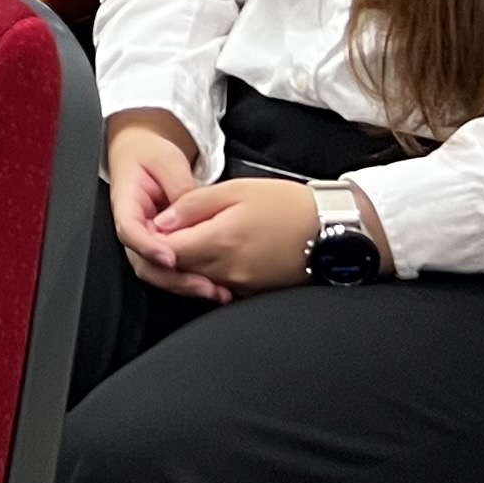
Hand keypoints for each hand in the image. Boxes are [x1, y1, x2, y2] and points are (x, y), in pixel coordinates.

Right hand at [105, 114, 224, 301]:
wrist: (143, 153)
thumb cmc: (150, 155)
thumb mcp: (167, 161)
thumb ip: (180, 189)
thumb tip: (194, 216)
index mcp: (126, 204)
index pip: (129, 231)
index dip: (148, 248)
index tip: (170, 258)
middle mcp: (133, 229)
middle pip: (143, 263)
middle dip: (174, 279)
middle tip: (205, 286)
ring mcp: (146, 241)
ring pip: (158, 272)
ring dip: (185, 285)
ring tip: (217, 292)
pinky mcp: (162, 247)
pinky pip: (172, 269)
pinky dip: (191, 280)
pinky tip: (215, 285)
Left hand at [148, 177, 341, 297]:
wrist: (332, 229)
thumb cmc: (287, 204)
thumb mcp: (236, 190)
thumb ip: (193, 204)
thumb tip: (161, 220)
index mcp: (220, 241)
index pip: (167, 251)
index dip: (152, 240)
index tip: (150, 224)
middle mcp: (227, 271)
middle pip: (178, 270)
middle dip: (165, 254)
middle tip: (167, 231)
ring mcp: (241, 286)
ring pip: (196, 280)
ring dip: (186, 264)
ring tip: (191, 238)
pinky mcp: (253, 293)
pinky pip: (219, 286)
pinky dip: (209, 273)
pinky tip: (215, 253)